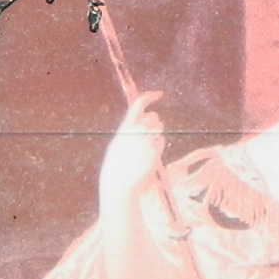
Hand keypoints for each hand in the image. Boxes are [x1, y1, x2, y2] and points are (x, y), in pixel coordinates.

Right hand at [97, 91, 169, 217]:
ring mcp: (145, 141)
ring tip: (145, 149)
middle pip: (153, 118)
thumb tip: (145, 121)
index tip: (159, 94)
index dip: (150, 97)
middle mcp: (135, 132)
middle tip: (151, 133)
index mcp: (124, 129)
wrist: (118, 184)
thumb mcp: (118, 145)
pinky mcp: (153, 151)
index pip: (137, 105)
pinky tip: (149, 157)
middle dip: (155, 122)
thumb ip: (130, 132)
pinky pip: (161, 142)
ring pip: (159, 129)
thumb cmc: (117, 167)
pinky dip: (158, 147)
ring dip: (156, 135)